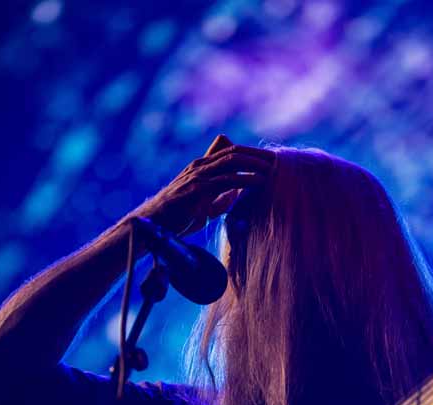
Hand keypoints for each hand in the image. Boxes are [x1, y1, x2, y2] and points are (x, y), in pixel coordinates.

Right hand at [131, 135, 273, 236]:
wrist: (154, 224)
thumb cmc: (177, 217)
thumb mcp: (202, 204)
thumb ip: (219, 196)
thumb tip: (236, 194)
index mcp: (201, 166)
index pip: (230, 151)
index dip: (252, 153)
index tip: (270, 160)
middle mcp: (200, 166)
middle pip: (235, 151)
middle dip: (258, 155)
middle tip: (279, 161)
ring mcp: (198, 176)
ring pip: (232, 161)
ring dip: (256, 163)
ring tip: (274, 169)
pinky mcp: (198, 189)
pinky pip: (227, 180)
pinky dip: (247, 179)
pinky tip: (261, 182)